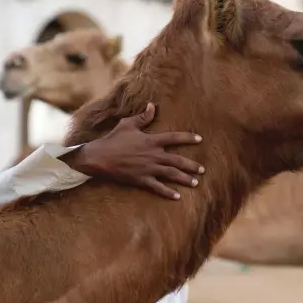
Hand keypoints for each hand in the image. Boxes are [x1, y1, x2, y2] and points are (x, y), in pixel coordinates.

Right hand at [62, 103, 204, 199]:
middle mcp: (153, 155)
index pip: (174, 138)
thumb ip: (143, 117)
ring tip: (195, 183)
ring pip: (171, 174)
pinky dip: (168, 192)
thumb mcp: (128, 125)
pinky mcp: (141, 180)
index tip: (200, 139)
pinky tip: (177, 196)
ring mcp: (148, 169)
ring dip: (185, 179)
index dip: (188, 138)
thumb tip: (152, 106)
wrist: (100, 157)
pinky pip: (158, 187)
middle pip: (177, 160)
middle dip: (191, 165)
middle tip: (202, 170)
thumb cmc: (113, 139)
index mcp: (151, 140)